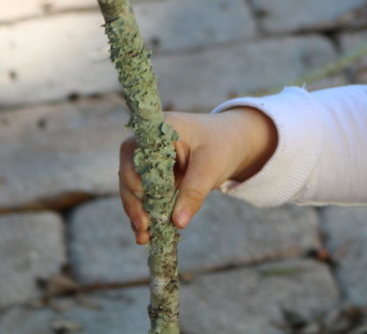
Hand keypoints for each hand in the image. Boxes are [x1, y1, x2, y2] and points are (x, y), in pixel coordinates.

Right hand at [118, 108, 277, 244]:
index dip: (136, 178)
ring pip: (134, 190)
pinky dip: (147, 214)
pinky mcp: (154, 178)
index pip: (138, 155)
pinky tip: (147, 235)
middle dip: (135, 203)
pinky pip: (146, 198)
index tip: (145, 199)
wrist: (234, 143)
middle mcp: (148, 144)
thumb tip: (178, 223)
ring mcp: (149, 162)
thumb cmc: (223, 146)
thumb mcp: (212, 167)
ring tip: (144, 237)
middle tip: (143, 227)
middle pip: (131, 175)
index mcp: (161, 130)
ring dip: (138, 213)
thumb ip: (194, 192)